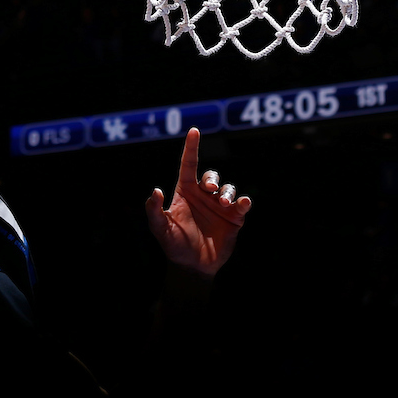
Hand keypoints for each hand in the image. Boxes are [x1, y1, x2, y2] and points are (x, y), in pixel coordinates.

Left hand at [145, 128, 250, 278]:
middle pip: (211, 175)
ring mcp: (219, 206)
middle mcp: (203, 195)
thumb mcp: (161, 229)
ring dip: (227, 192)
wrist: (193, 266)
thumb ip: (155, 211)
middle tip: (211, 189)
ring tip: (223, 203)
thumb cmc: (174, 245)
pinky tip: (240, 204)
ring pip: (227, 188)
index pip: (188, 164)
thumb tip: (155, 191)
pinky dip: (243, 201)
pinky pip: (242, 204)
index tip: (194, 130)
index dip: (191, 147)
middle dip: (212, 178)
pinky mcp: (234, 218)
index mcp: (185, 191)